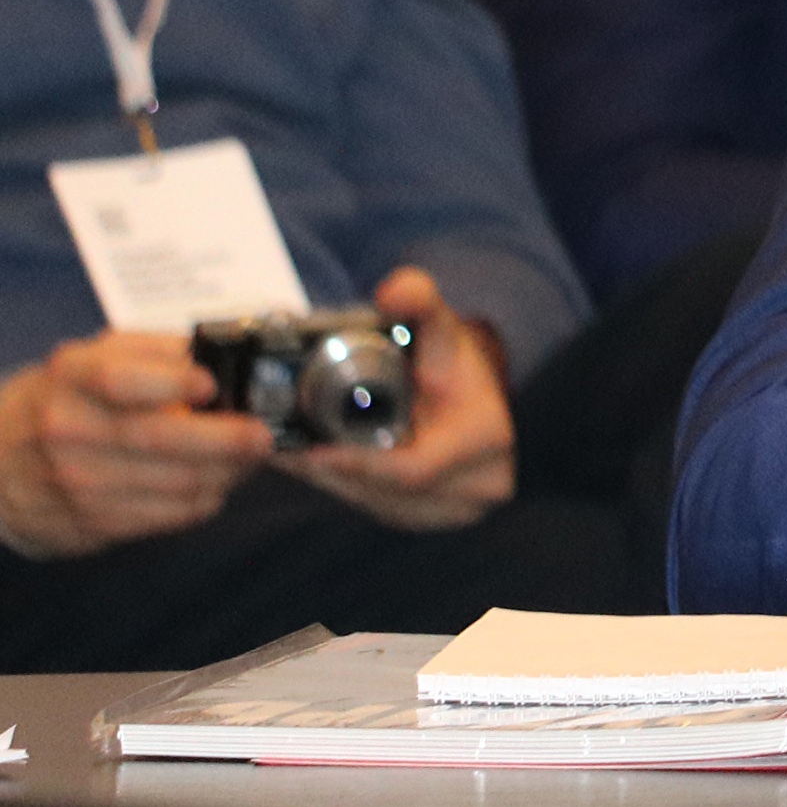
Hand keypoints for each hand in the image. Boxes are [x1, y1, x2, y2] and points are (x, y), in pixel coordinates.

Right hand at [0, 329, 270, 559]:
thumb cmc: (66, 397)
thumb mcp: (98, 356)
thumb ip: (158, 351)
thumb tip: (224, 357)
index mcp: (72, 377)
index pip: (120, 378)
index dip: (173, 382)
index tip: (210, 385)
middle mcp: (67, 429)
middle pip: (159, 438)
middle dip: (226, 439)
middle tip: (262, 435)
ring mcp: (76, 481)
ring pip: (174, 483)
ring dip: (226, 473)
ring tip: (248, 458)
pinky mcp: (90, 523)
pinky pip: (166, 516)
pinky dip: (203, 501)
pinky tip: (215, 485)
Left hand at [281, 267, 515, 532]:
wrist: (478, 392)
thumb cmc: (454, 360)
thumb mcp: (441, 326)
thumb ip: (419, 301)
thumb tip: (394, 291)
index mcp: (486, 440)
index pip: (413, 470)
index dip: (357, 464)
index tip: (310, 450)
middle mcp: (478, 485)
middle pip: (382, 490)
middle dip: (330, 469)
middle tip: (280, 444)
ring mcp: (454, 508)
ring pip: (373, 502)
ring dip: (330, 479)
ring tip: (289, 449)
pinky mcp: (430, 515)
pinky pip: (375, 506)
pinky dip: (343, 484)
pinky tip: (315, 460)